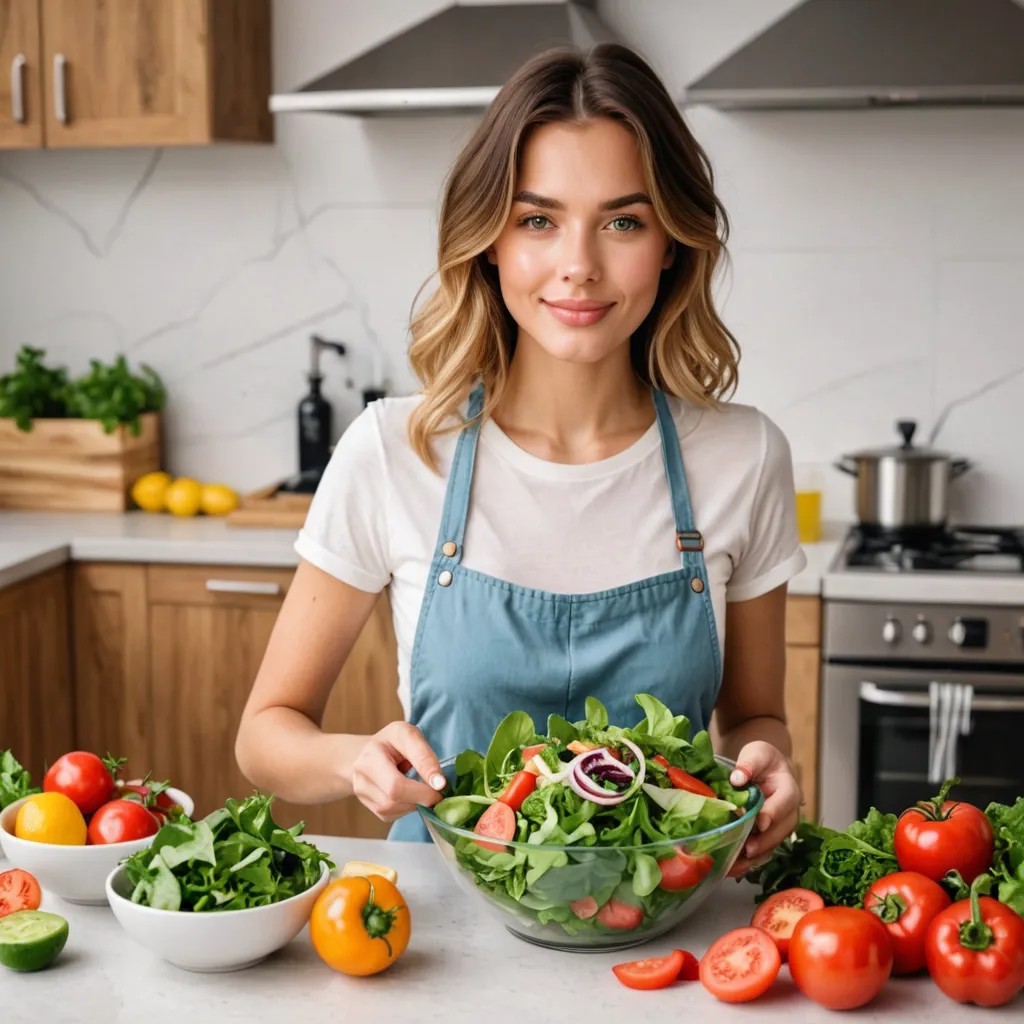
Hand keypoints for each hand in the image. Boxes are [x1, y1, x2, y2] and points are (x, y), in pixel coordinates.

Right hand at [350, 722, 446, 821]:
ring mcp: (361, 790)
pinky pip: (389, 815)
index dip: (422, 786)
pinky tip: (409, 795)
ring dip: (413, 803)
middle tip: (437, 793)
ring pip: (391, 809)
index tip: (442, 786)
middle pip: (393, 795)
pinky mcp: (366, 804)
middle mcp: (362, 772)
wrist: (369, 753)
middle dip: (421, 796)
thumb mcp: (409, 736)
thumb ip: (424, 757)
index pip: (397, 777)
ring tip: (421, 789)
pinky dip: (405, 808)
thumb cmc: (393, 742)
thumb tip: (439, 784)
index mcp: (373, 752)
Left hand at [726, 741, 801, 877]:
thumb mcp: (756, 753)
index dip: (772, 813)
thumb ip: (748, 764)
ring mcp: (781, 826)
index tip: (759, 823)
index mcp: (789, 789)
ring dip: (757, 855)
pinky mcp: (770, 835)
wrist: (766, 767)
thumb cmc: (762, 760)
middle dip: (764, 841)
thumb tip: (737, 778)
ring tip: (738, 864)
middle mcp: (789, 811)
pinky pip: (764, 850)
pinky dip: (751, 860)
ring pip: (774, 844)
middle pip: (781, 829)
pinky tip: (735, 868)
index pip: (784, 803)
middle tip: (747, 850)